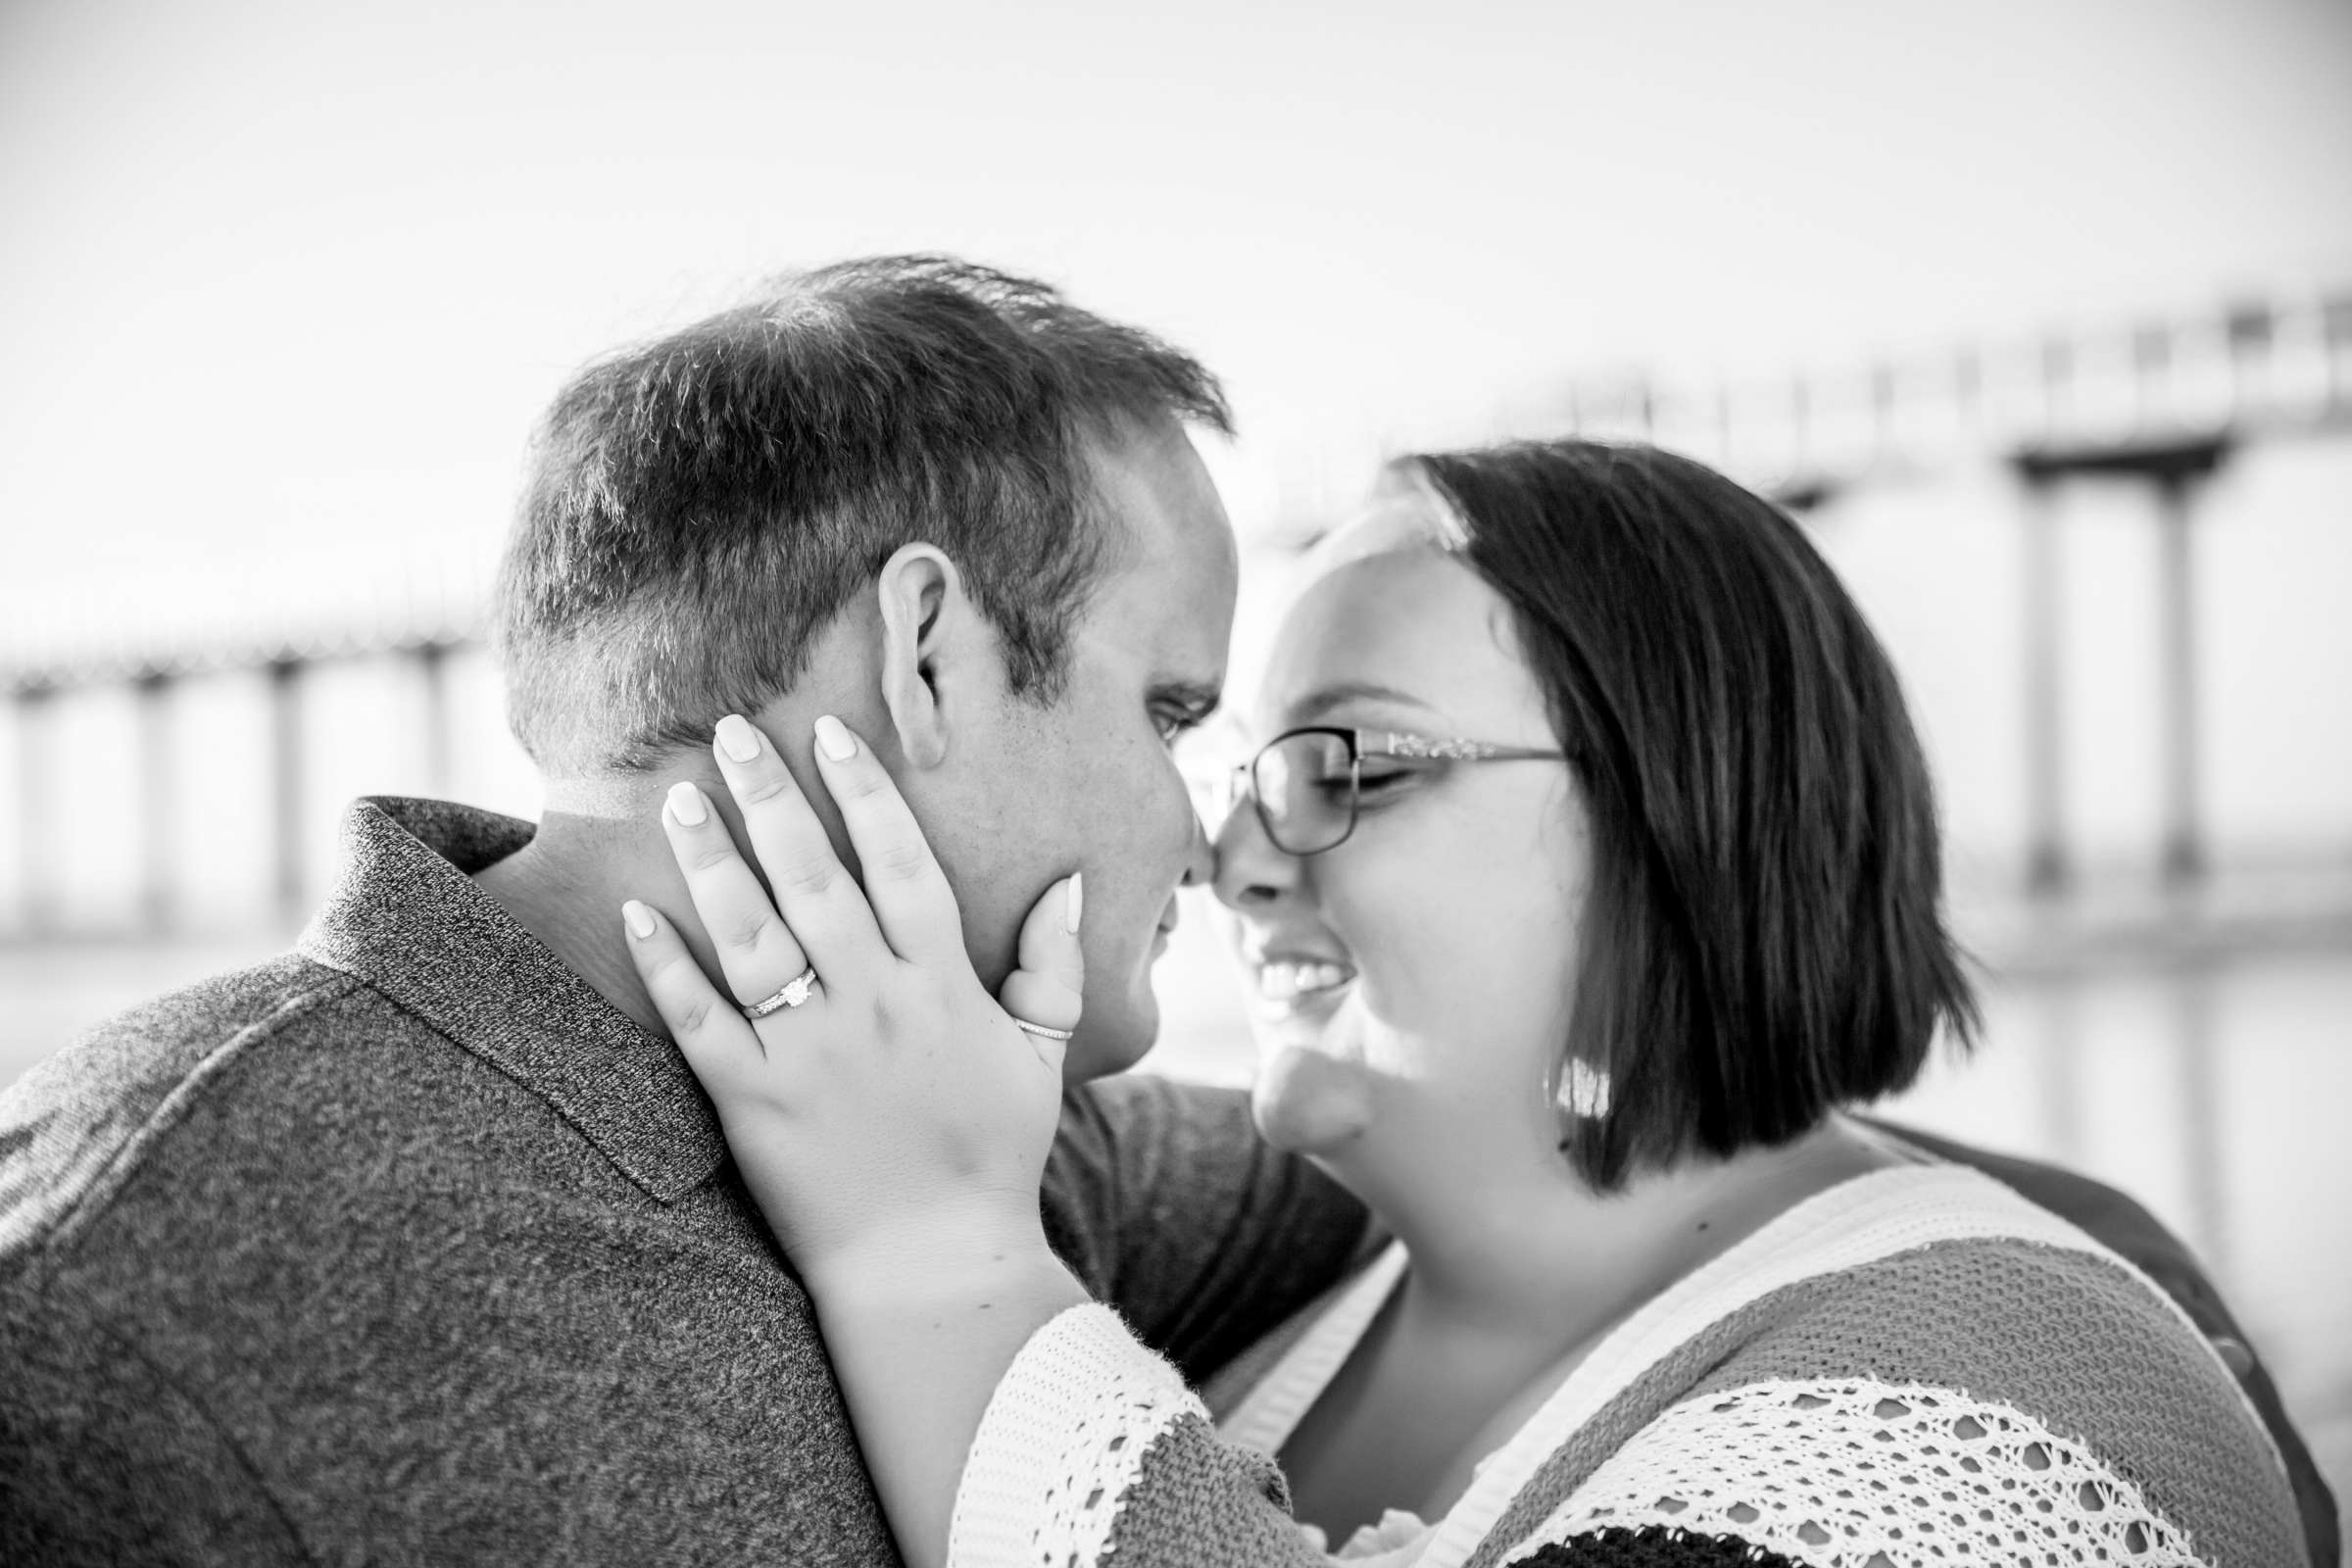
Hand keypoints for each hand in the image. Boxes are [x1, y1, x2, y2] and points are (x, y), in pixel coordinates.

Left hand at [620, 712, 1084, 1293]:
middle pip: (814, 877)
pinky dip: (666, 966)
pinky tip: (638, 912)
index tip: (832, 733)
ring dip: (713, 860)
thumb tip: (1070, 879)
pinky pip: (698, 1022)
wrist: (936, 1269)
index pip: (899, 862)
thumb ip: (1054, 965)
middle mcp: (872, 1006)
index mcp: (941, 986)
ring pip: (750, 934)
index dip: (865, 792)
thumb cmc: (991, 1158)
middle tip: (732, 731)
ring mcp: (808, 1053)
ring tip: (681, 798)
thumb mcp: (1042, 1055)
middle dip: (772, 796)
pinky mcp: (752, 1102)